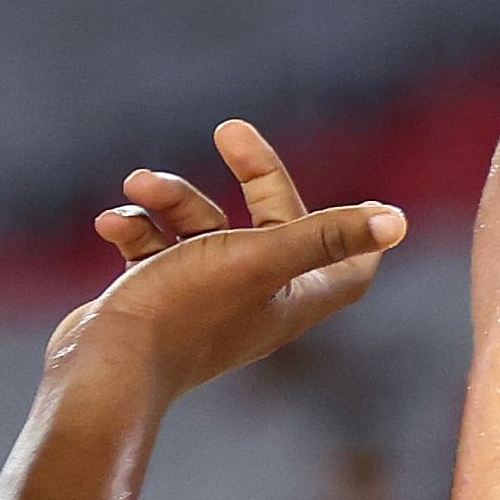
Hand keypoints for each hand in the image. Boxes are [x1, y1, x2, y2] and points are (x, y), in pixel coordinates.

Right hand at [54, 121, 407, 400]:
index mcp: (293, 297)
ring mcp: (203, 301)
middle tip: (230, 129)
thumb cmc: (186, 311)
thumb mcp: (261, 259)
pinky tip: (113, 222)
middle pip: (273, 226)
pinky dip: (138, 230)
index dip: (358, 234)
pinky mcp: (156, 301)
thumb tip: (398, 221)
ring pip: (203, 231)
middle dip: (253, 175)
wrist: (101, 370)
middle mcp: (255, 301)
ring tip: (139, 184)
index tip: (362, 196)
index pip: (348, 265)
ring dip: (172, 200)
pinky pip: (156, 251)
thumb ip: (325, 236)